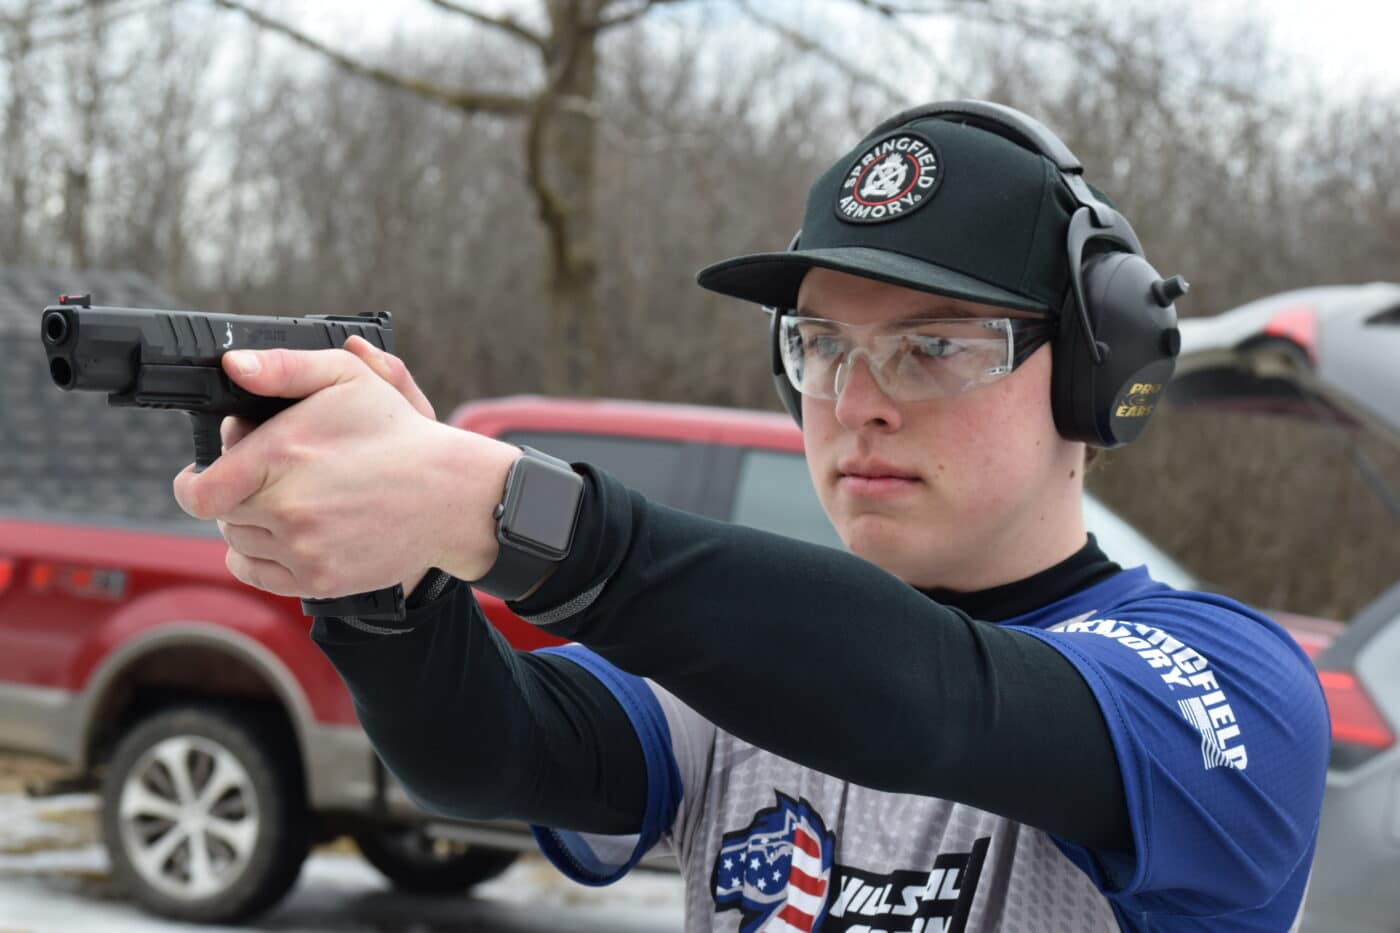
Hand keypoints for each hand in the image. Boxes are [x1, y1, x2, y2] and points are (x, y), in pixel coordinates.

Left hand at [173, 340, 517, 599]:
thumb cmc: (397, 433)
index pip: (199, 491)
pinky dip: (260, 556)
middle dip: (235, 494)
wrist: (448, 493)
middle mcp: (285, 508)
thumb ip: (283, 367)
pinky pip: (258, 573)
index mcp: (280, 456)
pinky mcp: (318, 580)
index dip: (195, 481)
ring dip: (250, 524)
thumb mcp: (346, 377)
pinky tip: (284, 535)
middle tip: (268, 479)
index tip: (204, 475)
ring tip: (287, 502)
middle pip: (220, 514)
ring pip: (238, 543)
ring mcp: (302, 549)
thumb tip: (232, 367)